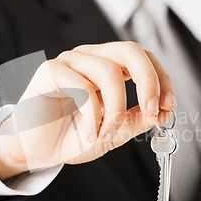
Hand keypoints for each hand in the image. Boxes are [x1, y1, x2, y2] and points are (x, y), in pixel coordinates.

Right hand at [0, 41, 176, 179]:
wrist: (33, 150)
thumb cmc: (71, 136)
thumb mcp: (113, 132)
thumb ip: (136, 119)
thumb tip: (163, 110)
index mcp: (108, 66)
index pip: (143, 58)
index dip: (161, 79)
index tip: (167, 106)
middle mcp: (90, 58)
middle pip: (130, 50)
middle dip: (148, 81)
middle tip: (151, 111)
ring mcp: (69, 62)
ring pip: (108, 71)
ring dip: (116, 109)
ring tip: (107, 134)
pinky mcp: (49, 72)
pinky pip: (82, 87)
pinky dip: (93, 116)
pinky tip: (89, 135)